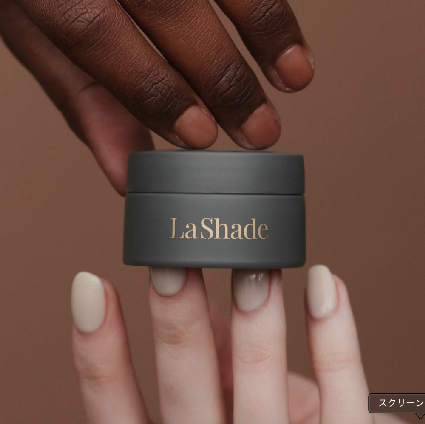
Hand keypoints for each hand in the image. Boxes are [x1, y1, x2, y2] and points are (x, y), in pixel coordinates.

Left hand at [0, 0, 313, 194]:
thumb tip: (123, 173)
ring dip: (266, 26)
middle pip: (169, 5)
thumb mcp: (42, 40)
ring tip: (297, 77)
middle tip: (260, 130)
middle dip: (223, 75)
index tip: (203, 137)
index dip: (156, 91)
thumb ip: (86, 103)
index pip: (97, 36)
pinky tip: (286, 27)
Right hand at [70, 265, 404, 423]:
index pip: (115, 408)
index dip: (98, 349)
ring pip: (262, 384)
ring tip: (256, 266)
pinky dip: (333, 333)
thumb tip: (205, 304)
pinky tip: (324, 283)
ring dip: (256, 320)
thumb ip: (207, 362)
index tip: (92, 285)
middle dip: (179, 322)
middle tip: (178, 263)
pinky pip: (342, 390)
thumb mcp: (213, 411)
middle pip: (185, 389)